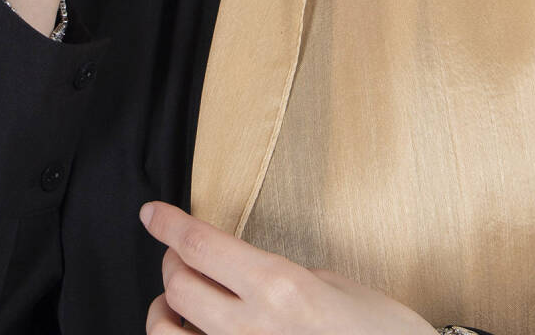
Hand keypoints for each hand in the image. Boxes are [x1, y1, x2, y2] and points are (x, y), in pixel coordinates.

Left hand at [141, 200, 437, 333]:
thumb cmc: (382, 331)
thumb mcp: (332, 284)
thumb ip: (278, 276)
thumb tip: (241, 272)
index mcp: (279, 287)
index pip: (200, 246)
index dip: (168, 224)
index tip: (152, 213)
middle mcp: (252, 329)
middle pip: (178, 284)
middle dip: (172, 261)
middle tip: (183, 254)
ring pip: (165, 333)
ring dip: (166, 311)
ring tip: (180, 303)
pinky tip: (195, 334)